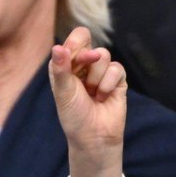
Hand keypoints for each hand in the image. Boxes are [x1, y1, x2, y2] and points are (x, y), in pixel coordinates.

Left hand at [49, 27, 127, 176]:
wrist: (94, 137)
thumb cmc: (75, 116)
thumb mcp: (63, 91)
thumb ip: (61, 68)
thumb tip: (57, 46)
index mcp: (67, 63)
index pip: (77, 39)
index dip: (76, 44)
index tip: (75, 58)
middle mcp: (84, 65)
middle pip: (91, 45)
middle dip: (87, 61)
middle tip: (84, 81)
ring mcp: (102, 72)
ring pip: (104, 56)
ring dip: (96, 78)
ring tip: (93, 94)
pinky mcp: (118, 81)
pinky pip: (117, 69)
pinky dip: (109, 84)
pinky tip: (103, 97)